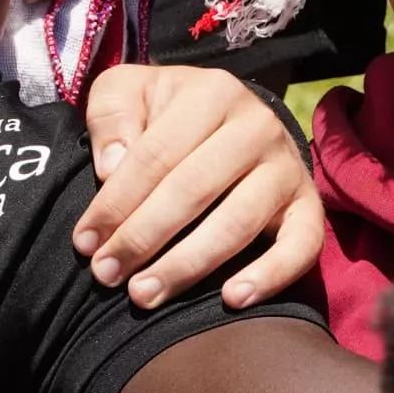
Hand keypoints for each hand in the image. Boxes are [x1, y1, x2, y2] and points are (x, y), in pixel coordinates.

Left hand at [75, 62, 331, 311]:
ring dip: (187, 266)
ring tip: (144, 294)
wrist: (230, 120)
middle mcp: (258, 125)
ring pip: (237, 224)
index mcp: (213, 92)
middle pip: (193, 190)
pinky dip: (270, 276)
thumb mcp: (130, 92)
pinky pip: (301, 246)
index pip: (156, 155)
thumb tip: (111, 168)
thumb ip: (112, 115)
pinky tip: (232, 299)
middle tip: (106, 275)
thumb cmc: (167, 115)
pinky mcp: (309, 207)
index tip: (85, 243)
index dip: (115, 202)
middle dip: (142, 238)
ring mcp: (288, 167)